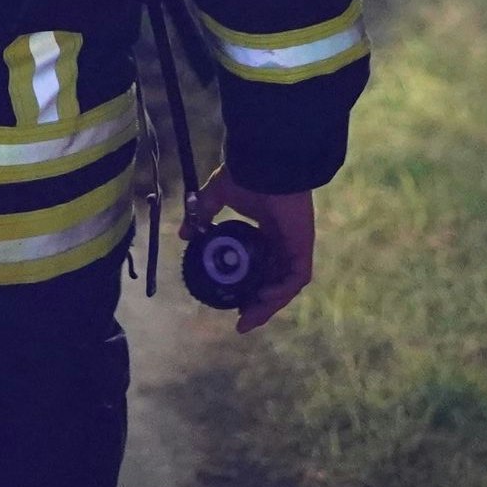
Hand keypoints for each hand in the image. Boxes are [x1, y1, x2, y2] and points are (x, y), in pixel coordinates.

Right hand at [187, 174, 313, 334]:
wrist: (266, 164)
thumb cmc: (246, 175)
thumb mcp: (216, 196)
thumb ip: (202, 214)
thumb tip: (184, 233)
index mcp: (267, 232)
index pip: (261, 267)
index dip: (248, 286)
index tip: (232, 301)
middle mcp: (282, 242)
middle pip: (273, 283)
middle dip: (258, 305)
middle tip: (240, 322)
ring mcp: (295, 245)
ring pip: (285, 286)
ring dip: (269, 305)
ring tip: (248, 319)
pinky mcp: (303, 246)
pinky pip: (296, 277)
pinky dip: (281, 290)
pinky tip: (263, 297)